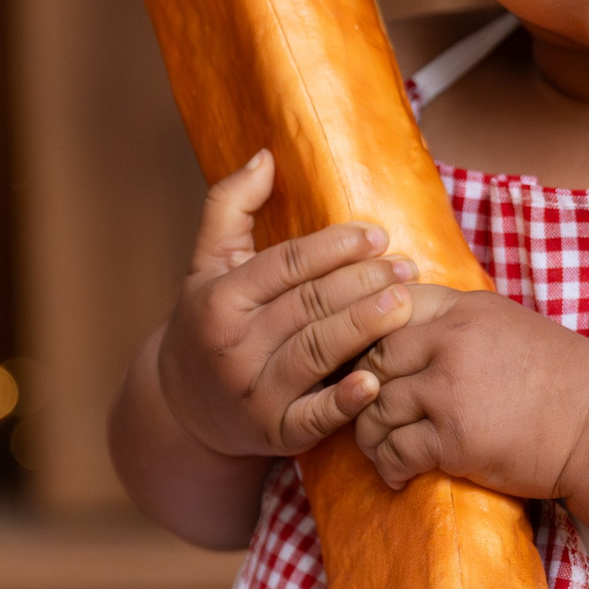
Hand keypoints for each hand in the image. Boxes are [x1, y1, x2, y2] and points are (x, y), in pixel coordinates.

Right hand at [157, 149, 418, 458]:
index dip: (334, 247)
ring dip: (366, 327)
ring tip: (405, 304)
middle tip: (405, 268)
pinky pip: (313, 418)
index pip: (285, 265)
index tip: (377, 235)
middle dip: (362, 283)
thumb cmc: (207, 322)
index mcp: (218, 298)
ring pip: (318, 352)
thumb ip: (229, 205)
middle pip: (308, 305)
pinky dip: (344, 403)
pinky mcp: (273, 433)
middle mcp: (232, 346)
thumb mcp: (206, 263)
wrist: (182, 409)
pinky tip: (375, 381)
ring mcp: (252, 393)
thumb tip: (266, 155)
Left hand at [352, 287, 588, 497]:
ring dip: (369, 432)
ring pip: (376, 407)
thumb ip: (465, 324)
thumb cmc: (565, 380)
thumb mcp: (513, 326)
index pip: (393, 304)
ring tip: (378, 448)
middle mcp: (452, 341)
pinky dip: (388, 465)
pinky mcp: (453, 439)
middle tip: (367, 409)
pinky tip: (397, 474)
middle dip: (362, 386)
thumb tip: (420, 331)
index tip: (371, 360)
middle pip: (374, 356)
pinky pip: (395, 450)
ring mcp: (450, 390)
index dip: (372, 332)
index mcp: (467, 309)